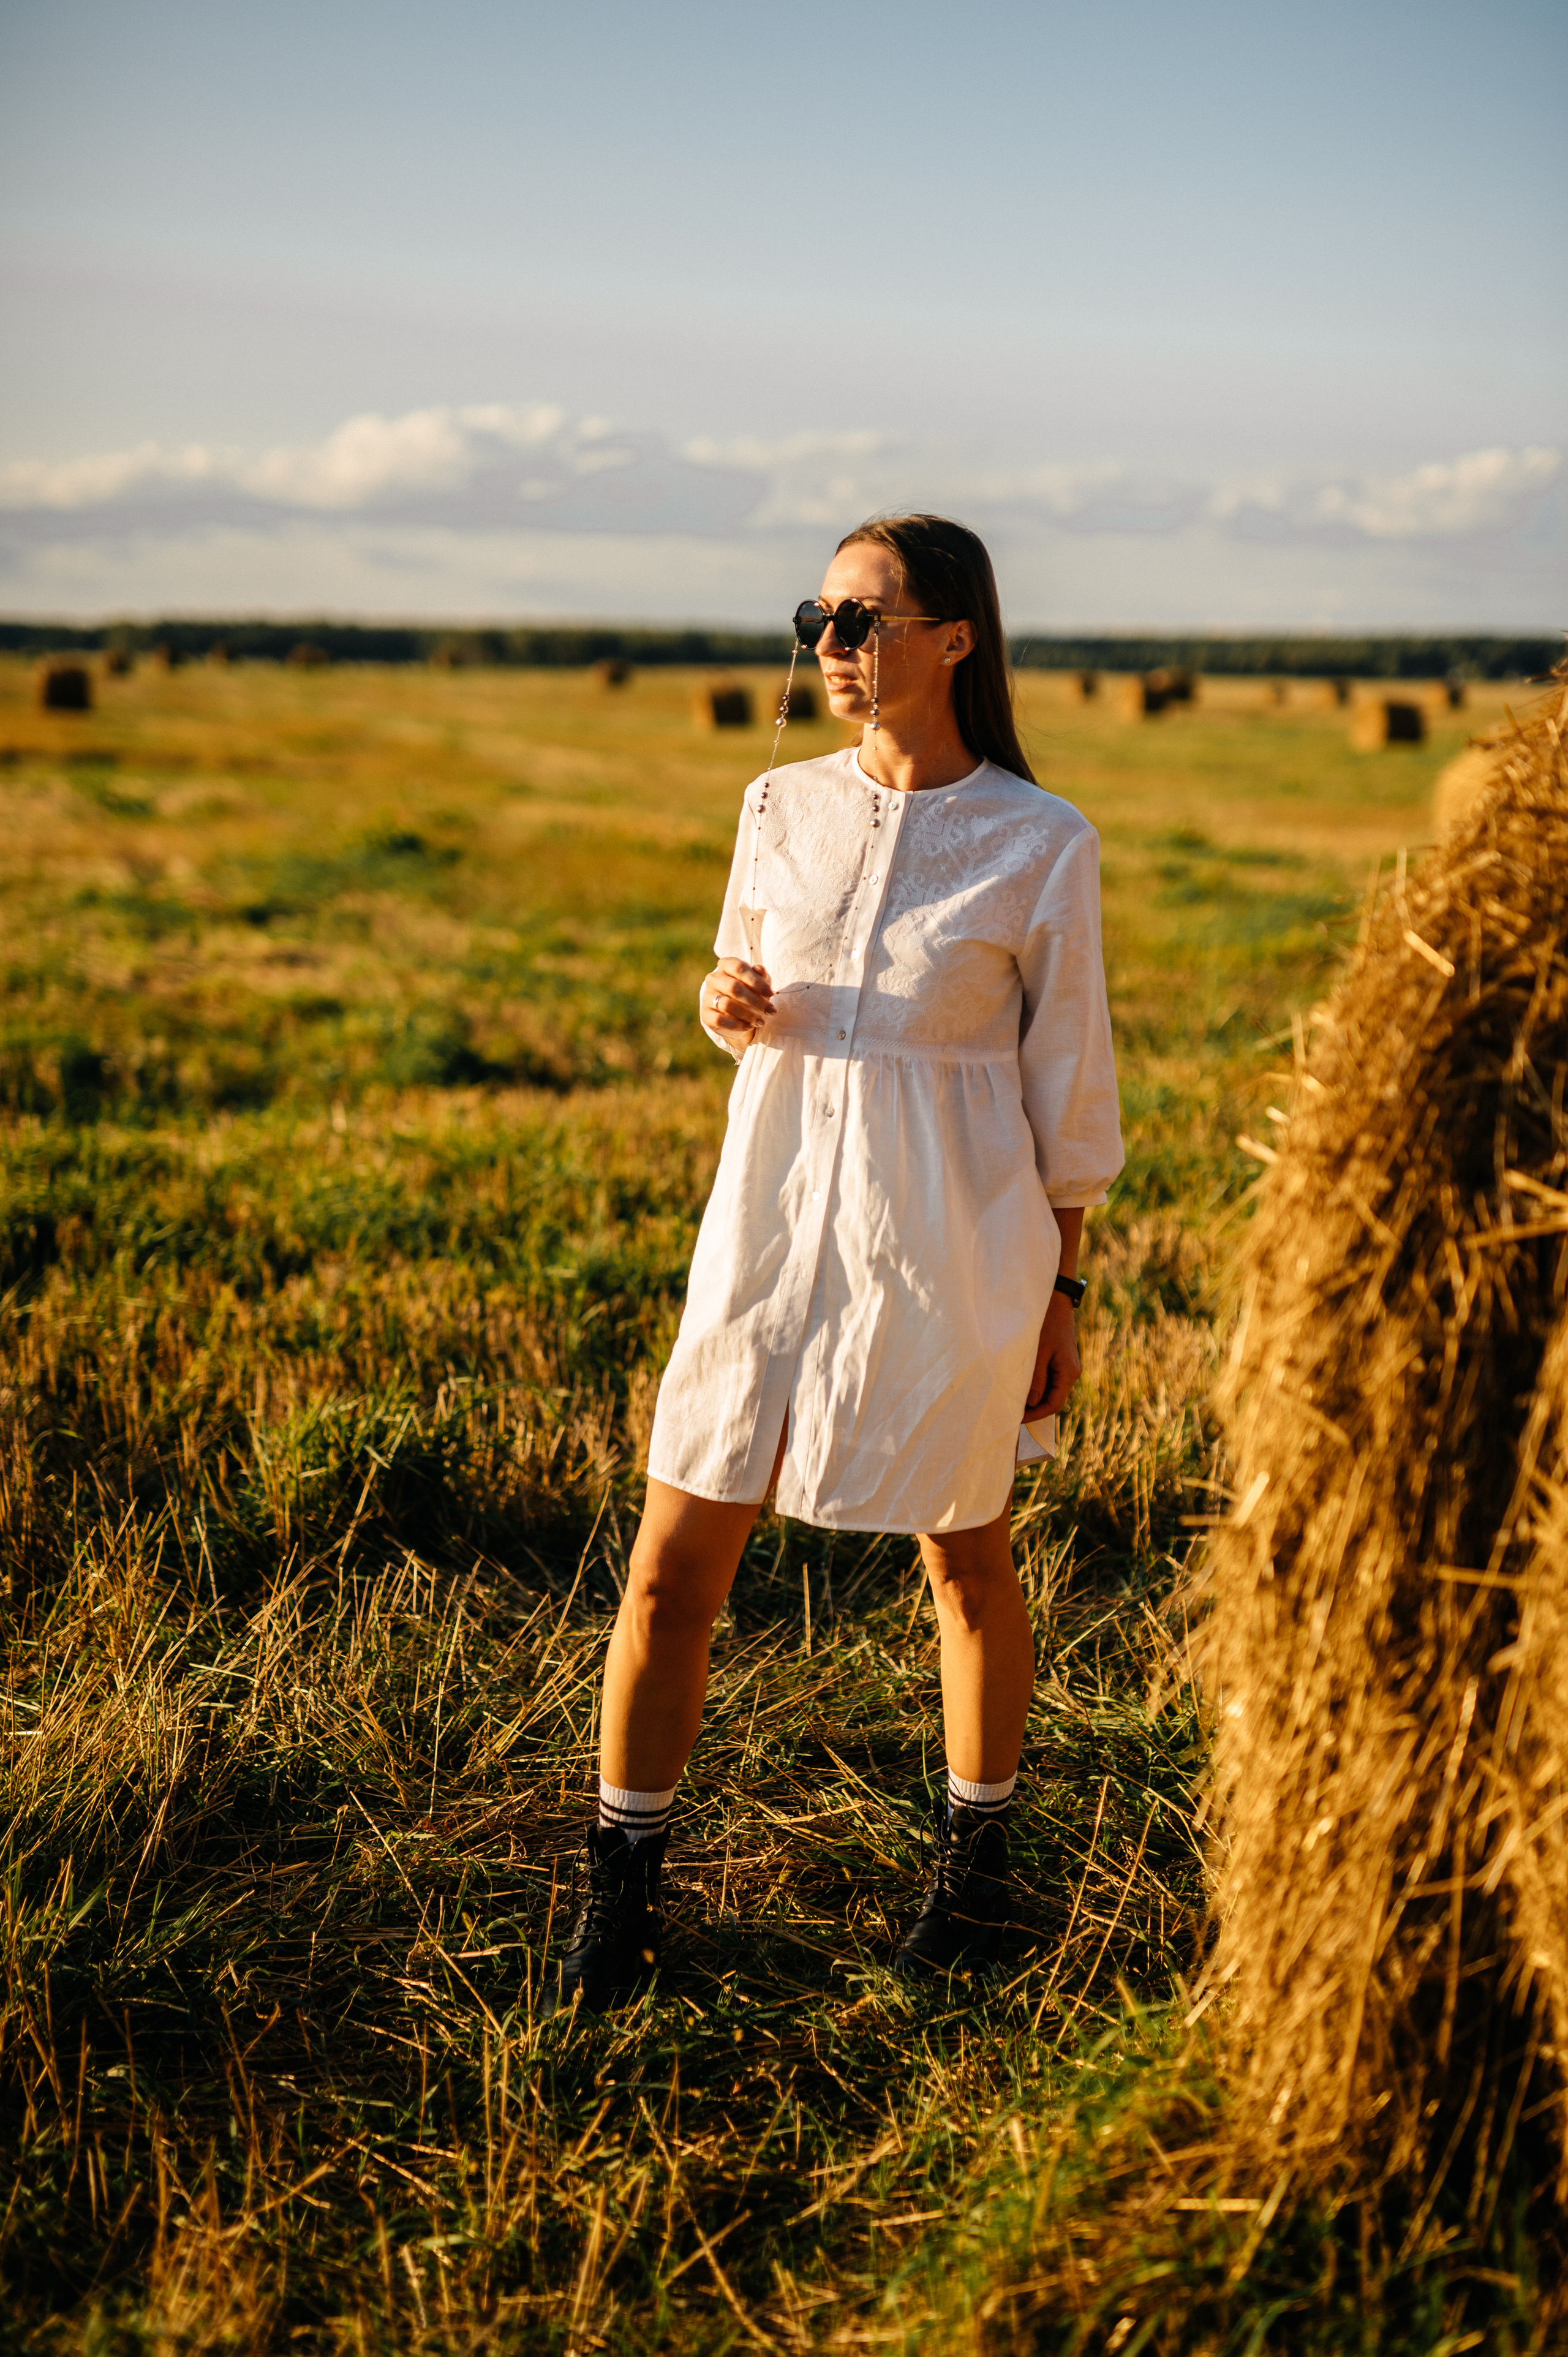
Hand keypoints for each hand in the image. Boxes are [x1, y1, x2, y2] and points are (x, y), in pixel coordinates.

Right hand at [702, 958, 773, 1042]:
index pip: (739, 968)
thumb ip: (760, 975)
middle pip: (733, 987)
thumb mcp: (758, 982)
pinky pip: (719, 1019)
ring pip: (727, 1005)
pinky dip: (737, 1024)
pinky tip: (749, 1026)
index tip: (770, 993)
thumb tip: (760, 969)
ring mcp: (707, 996)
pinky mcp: (706, 1013)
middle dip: (755, 1001)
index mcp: (725, 965)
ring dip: (748, 1014)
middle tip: (770, 1010)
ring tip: (761, 1021)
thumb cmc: (749, 991)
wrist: (733, 1010)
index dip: (756, 981)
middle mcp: (713, 978)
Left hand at [1026, 1288, 1080, 1417]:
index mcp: (1069, 1373)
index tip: (1016, 1418)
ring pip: (1051, 1391)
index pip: (1054, 1404)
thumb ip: (1035, 1379)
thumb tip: (1032, 1403)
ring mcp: (1066, 1366)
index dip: (1035, 1415)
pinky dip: (1036, 1386)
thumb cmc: (1045, 1323)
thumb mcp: (1037, 1353)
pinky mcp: (1060, 1360)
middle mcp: (1071, 1373)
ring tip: (1014, 1402)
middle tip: (1012, 1413)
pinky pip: (1050, 1380)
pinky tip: (1022, 1387)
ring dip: (1034, 1398)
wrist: (1055, 1300)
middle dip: (1034, 1409)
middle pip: (1054, 1400)